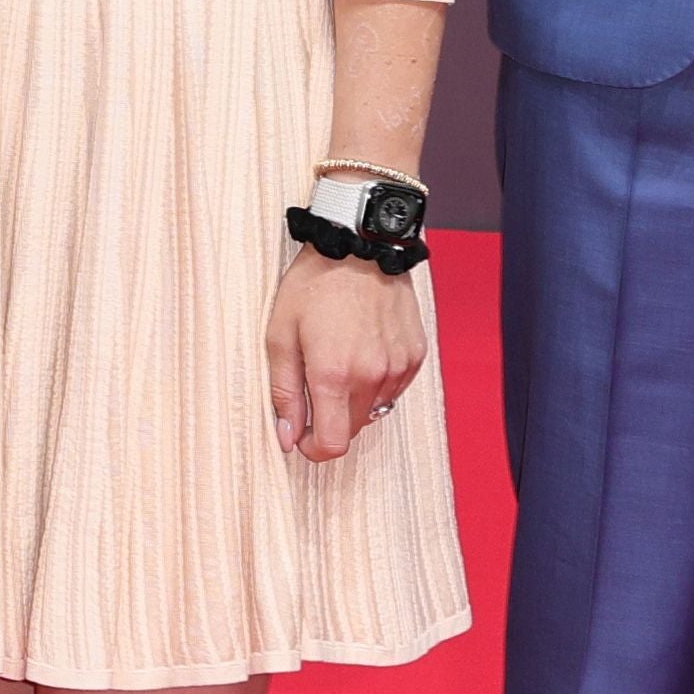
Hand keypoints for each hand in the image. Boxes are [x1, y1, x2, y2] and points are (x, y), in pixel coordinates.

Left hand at [271, 247, 428, 463]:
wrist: (360, 245)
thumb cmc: (314, 285)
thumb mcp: (280, 335)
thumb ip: (284, 393)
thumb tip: (287, 437)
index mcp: (333, 374)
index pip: (332, 445)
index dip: (313, 448)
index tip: (302, 434)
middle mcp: (371, 376)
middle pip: (352, 431)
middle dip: (330, 421)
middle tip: (313, 387)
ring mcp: (398, 367)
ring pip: (373, 410)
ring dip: (353, 400)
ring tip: (338, 359)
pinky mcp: (414, 355)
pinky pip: (393, 388)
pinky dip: (375, 382)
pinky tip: (362, 350)